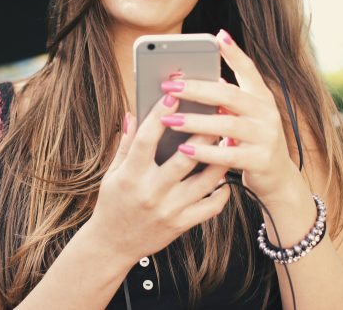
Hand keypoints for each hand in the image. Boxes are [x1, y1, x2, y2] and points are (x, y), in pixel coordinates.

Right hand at [87, 94, 230, 262]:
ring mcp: (169, 210)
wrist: (113, 245)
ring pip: (205, 181)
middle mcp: (152, 192)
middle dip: (203, 133)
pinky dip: (223, 192)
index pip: (146, 139)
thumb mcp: (113, 172)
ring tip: (229, 140)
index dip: (159, 115)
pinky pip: (211, 207)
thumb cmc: (113, 204)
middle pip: (184, 158)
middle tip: (216, 113)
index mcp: (131, 176)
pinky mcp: (182, 224)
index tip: (173, 96)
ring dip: (220, 159)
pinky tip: (225, 177)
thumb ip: (126, 144)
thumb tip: (133, 113)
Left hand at [159, 29, 300, 205]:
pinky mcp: (260, 160)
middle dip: (196, 89)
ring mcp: (266, 136)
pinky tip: (183, 149)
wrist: (277, 177)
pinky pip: (227, 154)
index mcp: (261, 97)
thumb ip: (226, 99)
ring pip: (226, 124)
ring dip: (194, 121)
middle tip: (169, 86)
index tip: (218, 36)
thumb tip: (192, 80)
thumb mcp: (244, 115)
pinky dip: (204, 152)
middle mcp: (267, 113)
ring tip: (168, 119)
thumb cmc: (251, 140)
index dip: (234, 53)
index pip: (248, 69)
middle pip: (229, 95)